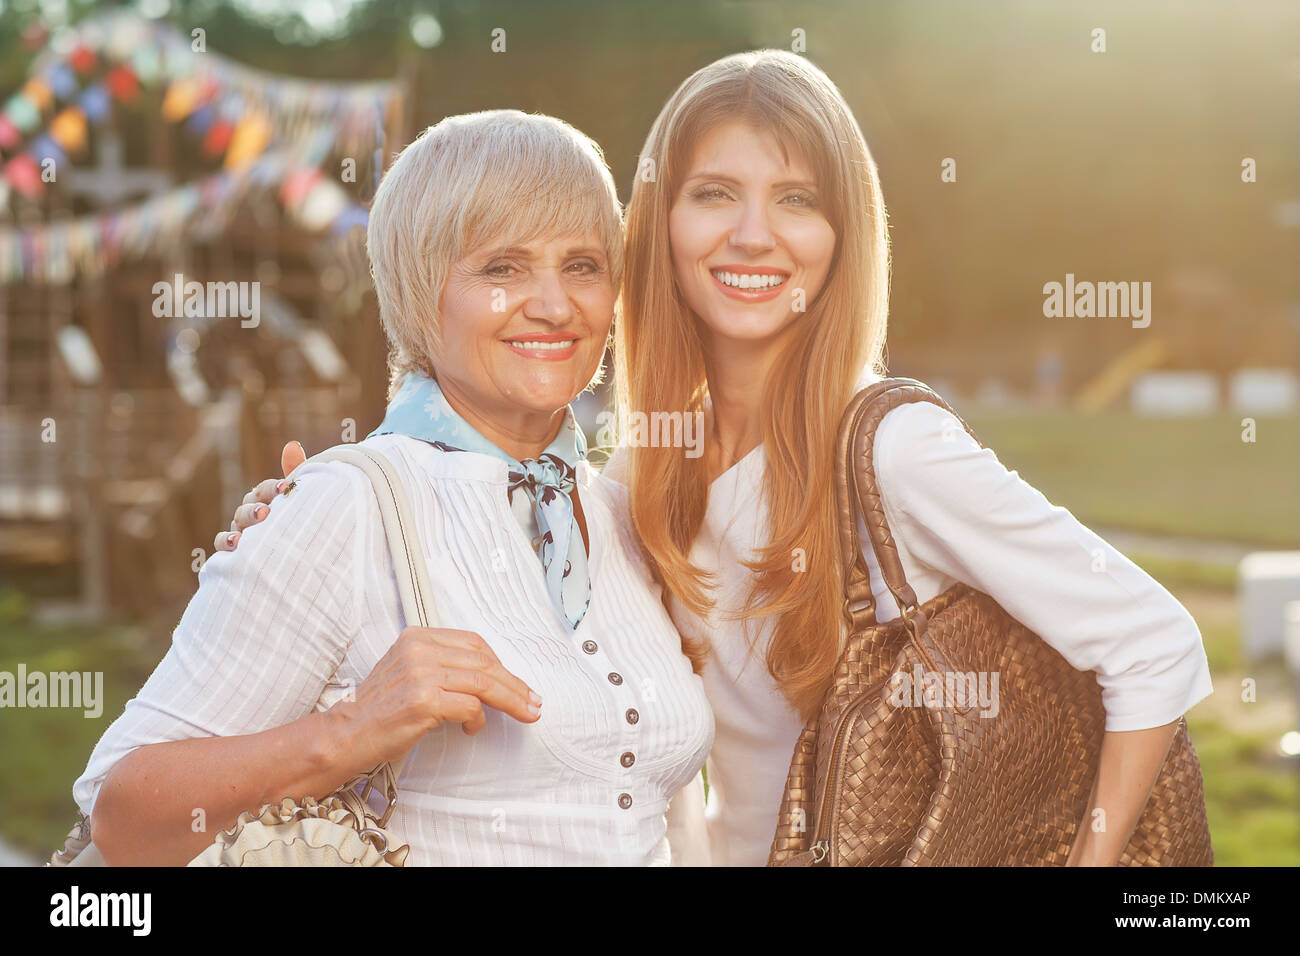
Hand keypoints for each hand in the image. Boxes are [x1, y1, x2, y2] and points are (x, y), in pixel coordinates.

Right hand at [213, 441, 306, 551]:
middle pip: (248, 505)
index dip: (272, 488)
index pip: (264, 490)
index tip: (284, 487)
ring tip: (255, 525)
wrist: (295, 560)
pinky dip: (226, 541)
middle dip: (256, 506)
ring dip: (245, 521)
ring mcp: (241, 532)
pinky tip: (236, 543)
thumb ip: (294, 475)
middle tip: (267, 511)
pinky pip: (222, 543)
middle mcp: (250, 515)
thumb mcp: (297, 501)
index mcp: (266, 502)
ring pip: (237, 522)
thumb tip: (292, 445)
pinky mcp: (233, 551)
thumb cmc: (295, 525)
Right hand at [329, 626, 542, 774]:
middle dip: (515, 684)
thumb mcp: (408, 672)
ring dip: (511, 701)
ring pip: (484, 683)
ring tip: (525, 714)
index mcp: (417, 636)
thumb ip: (442, 665)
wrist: (345, 734)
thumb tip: (489, 677)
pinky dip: (478, 720)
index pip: (474, 643)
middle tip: (533, 702)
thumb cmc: (378, 710)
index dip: (501, 664)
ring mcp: (421, 673)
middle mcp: (420, 649)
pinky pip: (469, 707)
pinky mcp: (423, 700)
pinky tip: (472, 729)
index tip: (518, 683)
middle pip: (484, 662)